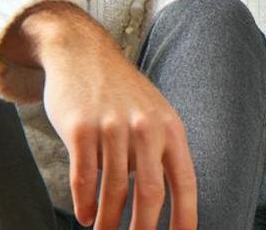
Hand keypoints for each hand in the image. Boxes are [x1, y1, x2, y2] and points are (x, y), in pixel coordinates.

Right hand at [3, 2, 197, 229]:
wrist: (82, 54)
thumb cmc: (120, 93)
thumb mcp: (153, 115)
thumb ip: (160, 152)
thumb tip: (164, 202)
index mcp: (171, 128)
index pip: (185, 181)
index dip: (185, 216)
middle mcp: (146, 128)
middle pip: (150, 194)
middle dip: (143, 229)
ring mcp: (113, 127)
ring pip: (113, 191)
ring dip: (108, 222)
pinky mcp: (80, 128)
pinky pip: (84, 177)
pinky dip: (84, 203)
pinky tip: (84, 216)